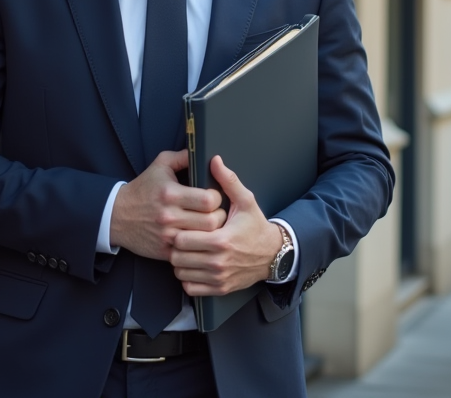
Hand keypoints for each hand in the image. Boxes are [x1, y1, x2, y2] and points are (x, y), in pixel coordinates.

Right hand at [108, 149, 225, 260]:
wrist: (116, 215)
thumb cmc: (142, 189)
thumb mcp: (160, 165)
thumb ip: (183, 157)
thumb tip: (202, 152)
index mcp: (171, 194)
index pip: (209, 200)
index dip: (217, 197)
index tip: (214, 197)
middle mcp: (169, 216)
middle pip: (212, 221)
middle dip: (219, 216)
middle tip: (216, 213)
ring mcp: (167, 236)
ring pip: (204, 239)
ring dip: (211, 233)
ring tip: (209, 226)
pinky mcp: (165, 251)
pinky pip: (190, 252)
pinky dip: (196, 246)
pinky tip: (196, 238)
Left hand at [170, 155, 282, 296]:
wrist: (273, 254)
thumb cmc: (255, 226)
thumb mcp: (246, 201)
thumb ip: (228, 181)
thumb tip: (214, 160)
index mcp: (221, 240)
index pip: (182, 239)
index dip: (178, 231)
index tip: (183, 226)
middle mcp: (218, 262)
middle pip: (177, 257)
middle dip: (177, 246)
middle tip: (183, 237)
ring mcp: (218, 278)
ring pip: (180, 273)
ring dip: (181, 262)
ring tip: (188, 251)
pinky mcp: (219, 289)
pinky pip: (190, 288)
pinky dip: (188, 278)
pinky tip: (194, 265)